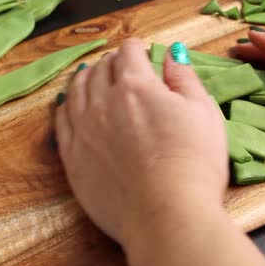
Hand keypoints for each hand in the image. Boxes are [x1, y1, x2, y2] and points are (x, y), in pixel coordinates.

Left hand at [55, 38, 227, 248]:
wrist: (166, 217)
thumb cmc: (193, 165)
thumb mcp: (203, 113)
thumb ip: (184, 78)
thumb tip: (172, 54)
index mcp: (136, 86)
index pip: (129, 52)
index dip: (136, 48)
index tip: (140, 51)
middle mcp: (102, 102)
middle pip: (100, 69)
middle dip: (112, 62)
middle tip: (119, 65)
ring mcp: (83, 130)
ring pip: (76, 91)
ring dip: (86, 79)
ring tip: (91, 77)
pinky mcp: (72, 157)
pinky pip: (61, 121)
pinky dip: (65, 107)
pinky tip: (69, 106)